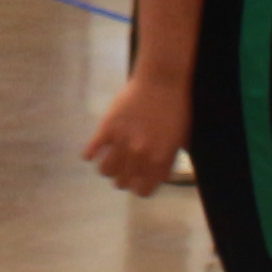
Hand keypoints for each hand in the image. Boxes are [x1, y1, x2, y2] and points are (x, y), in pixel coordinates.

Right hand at [83, 69, 185, 194]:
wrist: (162, 81)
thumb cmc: (176, 107)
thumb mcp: (181, 139)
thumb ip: (170, 160)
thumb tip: (162, 176)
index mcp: (160, 161)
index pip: (144, 190)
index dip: (139, 188)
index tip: (137, 183)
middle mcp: (140, 156)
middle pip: (122, 183)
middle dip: (122, 179)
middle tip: (122, 171)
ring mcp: (122, 142)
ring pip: (105, 171)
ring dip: (107, 169)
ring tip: (109, 161)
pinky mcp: (107, 128)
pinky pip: (91, 152)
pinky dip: (90, 155)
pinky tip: (92, 152)